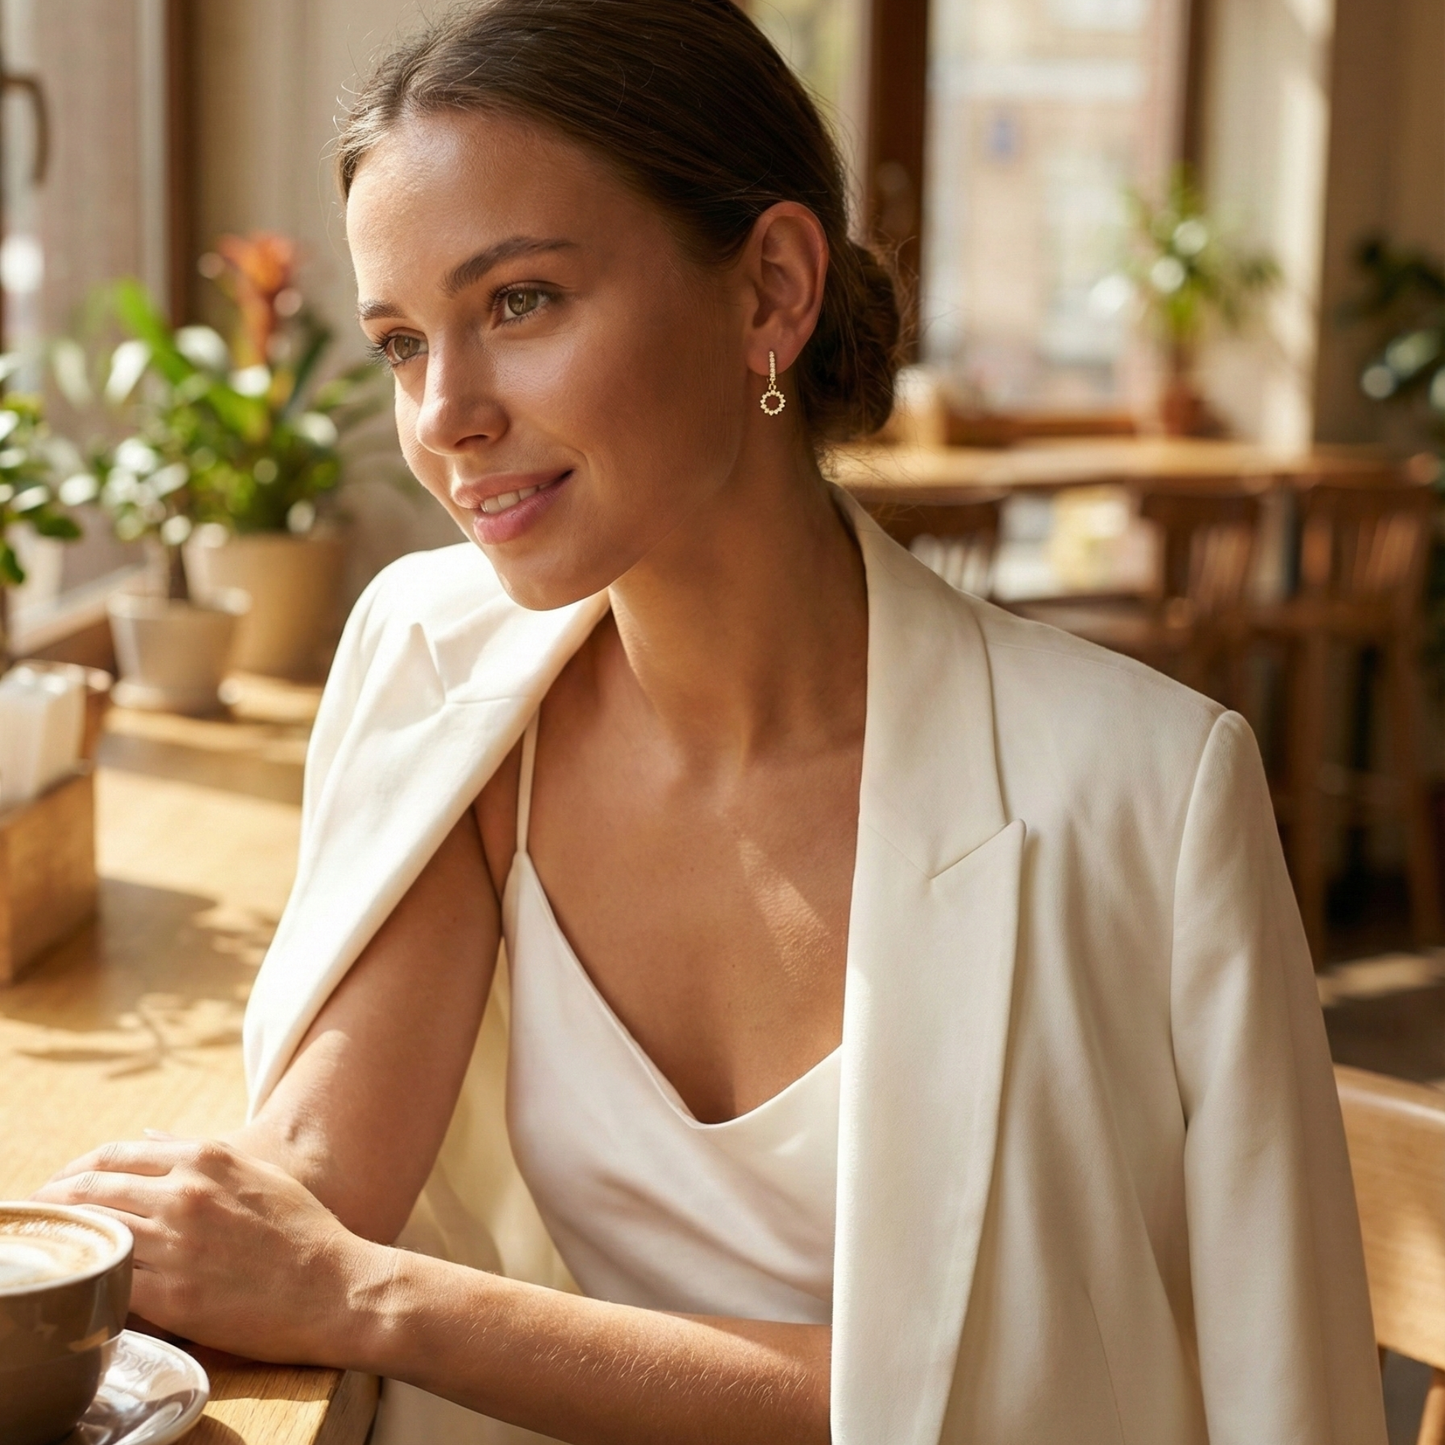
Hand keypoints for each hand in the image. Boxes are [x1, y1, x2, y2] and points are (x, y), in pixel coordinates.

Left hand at [32, 1136, 388, 1363]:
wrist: (333, 1286)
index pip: (116, 1154)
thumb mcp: (256, 1173)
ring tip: (59, 1249)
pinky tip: (87, 1282)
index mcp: (207, 1158)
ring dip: (70, 1240)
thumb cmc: (302, 1230)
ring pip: (97, 1232)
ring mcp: (177, 1243)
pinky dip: (92, 1278)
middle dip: (58, 1201)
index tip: (62, 1185)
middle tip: (43, 1216)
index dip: (78, 1169)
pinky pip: (111, 1281)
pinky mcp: (172, 1294)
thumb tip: (150, 1136)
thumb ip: (201, 1154)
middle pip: (93, 1189)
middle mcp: (186, 1193)